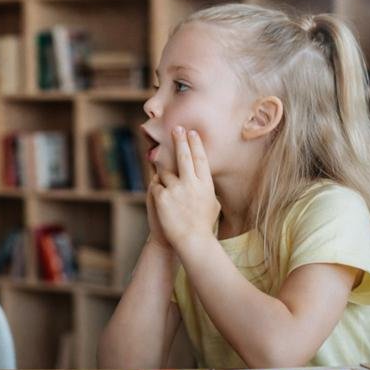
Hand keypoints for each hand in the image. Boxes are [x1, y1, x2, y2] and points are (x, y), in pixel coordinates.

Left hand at [148, 126, 220, 252]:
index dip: (195, 144)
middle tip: (176, 128)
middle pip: (184, 157)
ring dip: (164, 176)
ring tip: (168, 189)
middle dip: (180, 140)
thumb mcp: (212, 204)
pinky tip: (162, 202)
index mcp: (205, 184)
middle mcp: (192, 184)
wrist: (192, 241)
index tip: (192, 132)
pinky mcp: (162, 197)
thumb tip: (204, 177)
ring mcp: (176, 189)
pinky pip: (156, 186)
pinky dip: (157, 191)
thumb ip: (206, 188)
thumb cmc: (203, 225)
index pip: (200, 159)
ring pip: (165, 173)